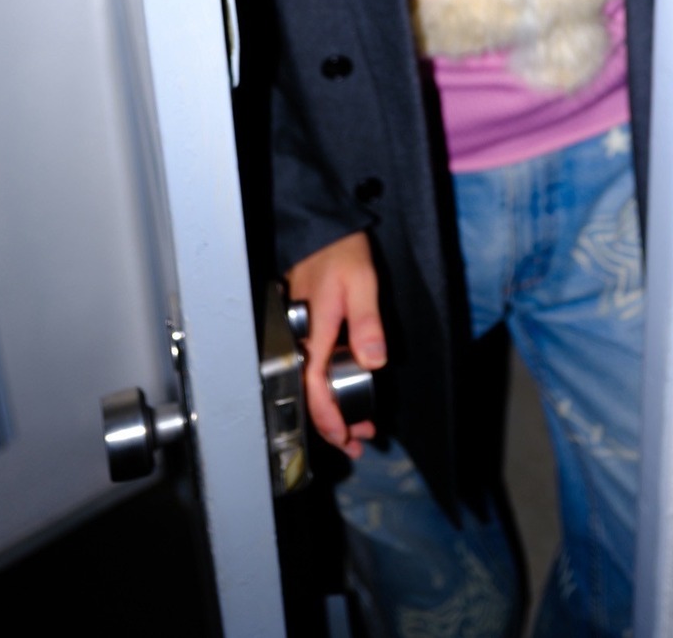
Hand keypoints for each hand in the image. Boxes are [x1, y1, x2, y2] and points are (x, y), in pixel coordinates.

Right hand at [285, 231, 383, 457]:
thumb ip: (367, 322)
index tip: (344, 435)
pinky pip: (311, 367)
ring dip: (330, 408)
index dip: (326, 414)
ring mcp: (300, 333)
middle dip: (331, 422)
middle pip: (308, 391)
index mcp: (314, 328)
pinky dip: (326, 388)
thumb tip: (372, 362)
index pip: (312, 382)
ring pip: (309, 382)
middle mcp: (301, 335)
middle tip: (357, 442)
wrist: (324, 229)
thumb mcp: (363, 282)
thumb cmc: (344, 252)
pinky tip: (342, 394)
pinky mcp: (304, 330)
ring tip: (355, 427)